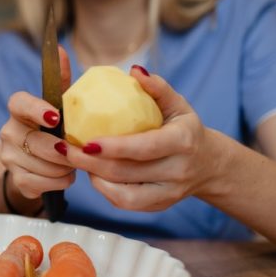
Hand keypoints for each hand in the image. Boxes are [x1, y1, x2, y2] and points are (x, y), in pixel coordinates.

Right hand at [1, 46, 74, 198]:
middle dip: (62, 150)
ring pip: (43, 165)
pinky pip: (41, 183)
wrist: (36, 165)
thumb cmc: (52, 129)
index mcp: (18, 110)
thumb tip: (60, 48)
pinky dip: (59, 182)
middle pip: (37, 142)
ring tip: (72, 162)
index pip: (20, 103)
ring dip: (64, 167)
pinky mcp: (16, 179)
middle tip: (77, 151)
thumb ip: (61, 81)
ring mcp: (9, 157)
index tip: (55, 118)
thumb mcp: (58, 105)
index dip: (36, 110)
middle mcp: (8, 131)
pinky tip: (64, 175)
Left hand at [66, 66, 221, 210]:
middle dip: (90, 163)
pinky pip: (126, 203)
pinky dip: (105, 190)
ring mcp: (169, 193)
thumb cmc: (185, 129)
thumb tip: (134, 70)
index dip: (113, 147)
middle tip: (65, 149)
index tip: (86, 140)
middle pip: (126, 172)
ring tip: (76, 160)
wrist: (210, 165)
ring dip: (94, 177)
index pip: (144, 147)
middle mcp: (177, 170)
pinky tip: (93, 174)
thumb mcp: (178, 105)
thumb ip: (158, 88)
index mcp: (182, 141)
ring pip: (123, 193)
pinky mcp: (159, 205)